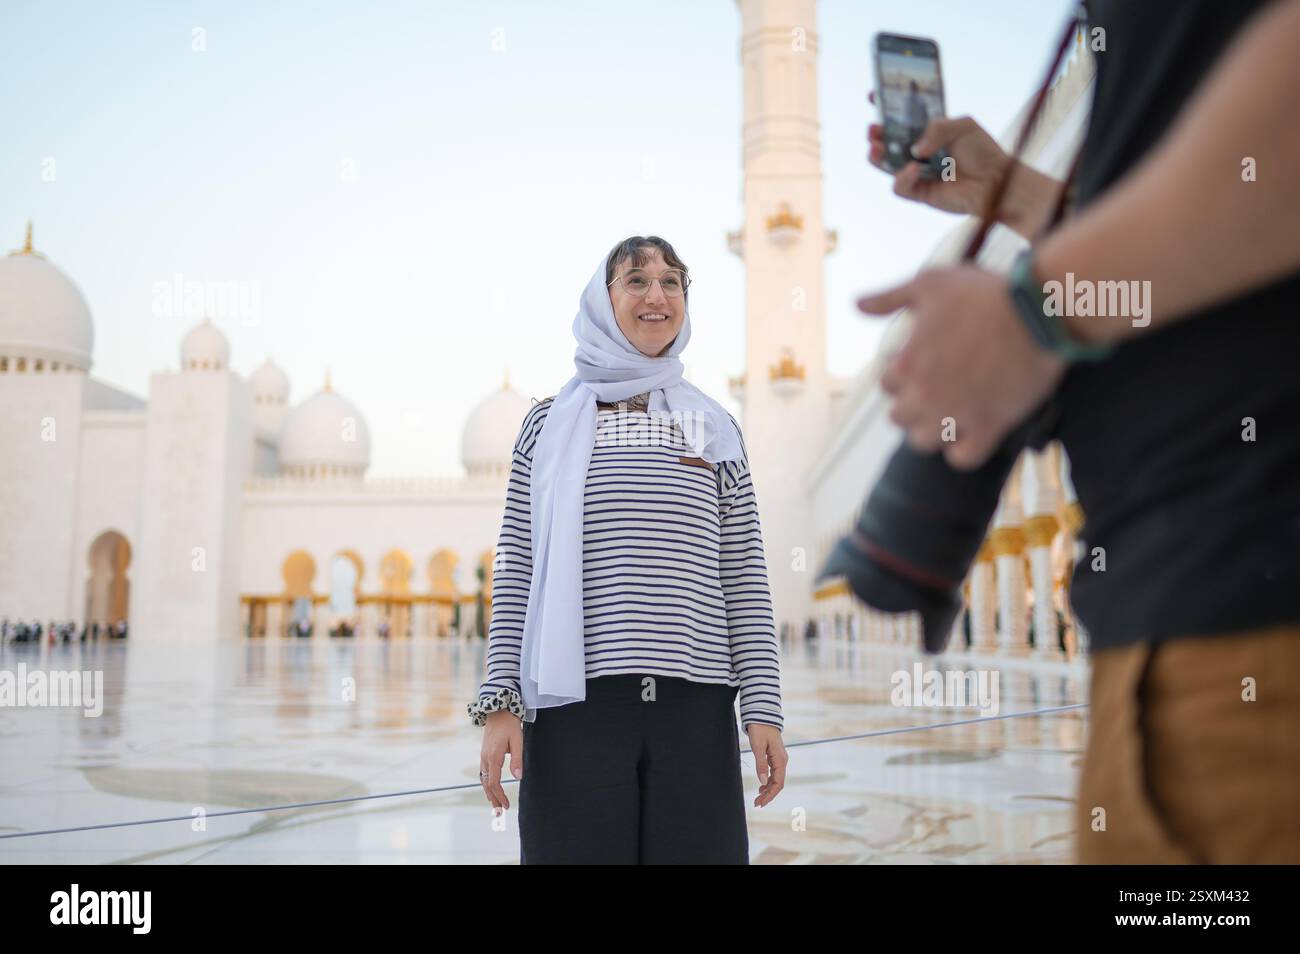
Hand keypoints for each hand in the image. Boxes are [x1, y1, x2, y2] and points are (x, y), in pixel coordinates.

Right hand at [479, 709, 522, 812]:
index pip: (494, 783)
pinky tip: (490, 788)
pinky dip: (486, 784)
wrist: (497, 710)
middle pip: (487, 784)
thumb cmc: (509, 724)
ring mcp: (483, 756)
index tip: (506, 805)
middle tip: (499, 813)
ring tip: (494, 805)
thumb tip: (517, 777)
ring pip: (483, 779)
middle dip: (493, 799)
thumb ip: (517, 759)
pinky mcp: (484, 754)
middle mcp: (485, 759)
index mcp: (493, 757)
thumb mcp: (517, 740)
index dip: (500, 796)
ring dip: (489, 793)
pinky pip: (483, 773)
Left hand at [746, 724, 787, 807]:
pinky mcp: (774, 756)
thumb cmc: (760, 729)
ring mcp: (779, 758)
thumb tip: (763, 782)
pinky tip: (761, 786)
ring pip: (776, 779)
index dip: (770, 795)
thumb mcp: (758, 747)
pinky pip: (773, 773)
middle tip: (757, 803)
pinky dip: (768, 781)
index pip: (778, 783)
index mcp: (780, 759)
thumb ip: (761, 764)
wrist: (762, 715)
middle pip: (778, 783)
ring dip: (768, 789)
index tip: (761, 802)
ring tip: (758, 798)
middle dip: (768, 795)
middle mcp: (782, 760)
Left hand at [857, 265, 1065, 469]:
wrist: (1038, 312)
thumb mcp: (929, 283)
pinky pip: (962, 459)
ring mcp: (956, 415)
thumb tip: (858, 304)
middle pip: (899, 418)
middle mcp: (925, 396)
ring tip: (947, 414)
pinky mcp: (989, 427)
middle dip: (911, 404)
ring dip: (931, 430)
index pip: (886, 384)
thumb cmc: (983, 293)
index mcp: (907, 365)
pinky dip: (962, 451)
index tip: (919, 364)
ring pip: (924, 443)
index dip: (900, 374)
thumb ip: (890, 298)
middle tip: (933, 389)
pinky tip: (969, 434)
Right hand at [867, 104, 1059, 238]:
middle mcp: (918, 151)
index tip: (873, 95)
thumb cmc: (983, 151)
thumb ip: (938, 128)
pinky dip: (903, 176)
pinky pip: (901, 186)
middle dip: (876, 134)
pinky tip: (914, 167)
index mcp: (927, 132)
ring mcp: (916, 172)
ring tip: (875, 147)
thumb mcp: (963, 126)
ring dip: (877, 156)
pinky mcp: (919, 192)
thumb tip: (916, 149)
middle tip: (873, 128)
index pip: (901, 118)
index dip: (885, 107)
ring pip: (886, 165)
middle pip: (888, 141)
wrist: (995, 182)